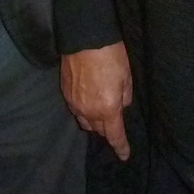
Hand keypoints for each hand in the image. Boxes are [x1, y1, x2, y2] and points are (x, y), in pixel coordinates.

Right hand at [61, 42, 132, 159]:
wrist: (85, 38)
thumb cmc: (111, 55)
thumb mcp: (127, 75)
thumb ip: (125, 95)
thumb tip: (121, 105)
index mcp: (108, 108)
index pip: (114, 135)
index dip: (120, 147)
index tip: (124, 155)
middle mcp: (89, 111)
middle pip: (99, 130)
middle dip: (108, 130)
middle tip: (114, 124)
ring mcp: (75, 103)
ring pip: (85, 122)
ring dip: (94, 122)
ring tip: (100, 114)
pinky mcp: (65, 94)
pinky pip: (75, 110)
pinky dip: (83, 110)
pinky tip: (88, 101)